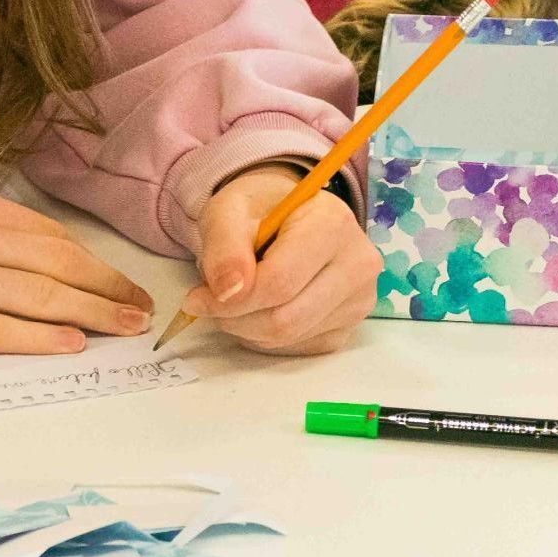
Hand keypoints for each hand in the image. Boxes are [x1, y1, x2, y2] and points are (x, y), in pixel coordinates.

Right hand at [0, 185, 153, 352]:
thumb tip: (58, 256)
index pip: (52, 238)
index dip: (97, 263)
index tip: (125, 283)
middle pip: (57, 266)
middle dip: (108, 289)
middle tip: (142, 308)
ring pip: (36, 298)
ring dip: (91, 313)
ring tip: (125, 326)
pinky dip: (39, 338)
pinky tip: (72, 342)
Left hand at [185, 163, 381, 354]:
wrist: (289, 215)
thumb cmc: (260, 209)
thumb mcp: (228, 210)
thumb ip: (224, 246)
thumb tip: (228, 292)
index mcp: (333, 224)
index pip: (279, 283)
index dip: (230, 300)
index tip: (198, 298)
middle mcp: (358, 264)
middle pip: (286, 318)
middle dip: (236, 319)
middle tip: (210, 304)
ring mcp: (360, 299)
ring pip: (290, 337)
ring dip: (247, 328)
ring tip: (236, 300)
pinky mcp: (350, 326)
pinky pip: (298, 347)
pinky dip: (266, 337)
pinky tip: (261, 308)